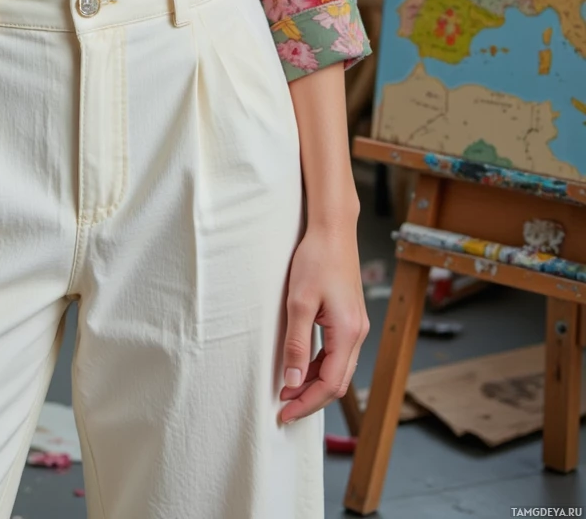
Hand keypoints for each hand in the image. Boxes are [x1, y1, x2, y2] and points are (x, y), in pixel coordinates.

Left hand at [277, 217, 368, 423]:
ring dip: (315, 383)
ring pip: (339, 369)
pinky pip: (338, 354)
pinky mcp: (351, 319)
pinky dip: (320, 366)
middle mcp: (358, 333)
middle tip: (284, 408)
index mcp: (348, 332)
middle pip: (338, 383)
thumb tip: (292, 382)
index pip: (331, 384)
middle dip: (311, 398)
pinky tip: (302, 367)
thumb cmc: (316, 259)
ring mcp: (357, 326)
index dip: (307, 402)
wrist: (333, 230)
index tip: (284, 412)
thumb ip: (297, 344)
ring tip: (288, 390)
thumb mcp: (299, 302)